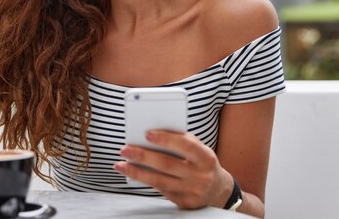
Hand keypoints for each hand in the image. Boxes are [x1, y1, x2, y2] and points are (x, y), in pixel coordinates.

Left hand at [114, 130, 233, 209]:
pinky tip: (133, 173)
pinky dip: (145, 181)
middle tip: (125, 149)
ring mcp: (192, 192)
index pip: (186, 146)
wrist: (217, 190)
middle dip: (143, 156)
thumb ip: (181, 141)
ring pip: (160, 181)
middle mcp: (200, 176)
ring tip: (120, 164)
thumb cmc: (202, 163)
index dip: (167, 139)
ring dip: (137, 172)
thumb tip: (152, 135)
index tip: (147, 134)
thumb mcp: (199, 150)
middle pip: (167, 164)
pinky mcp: (184, 203)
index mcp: (206, 158)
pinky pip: (161, 190)